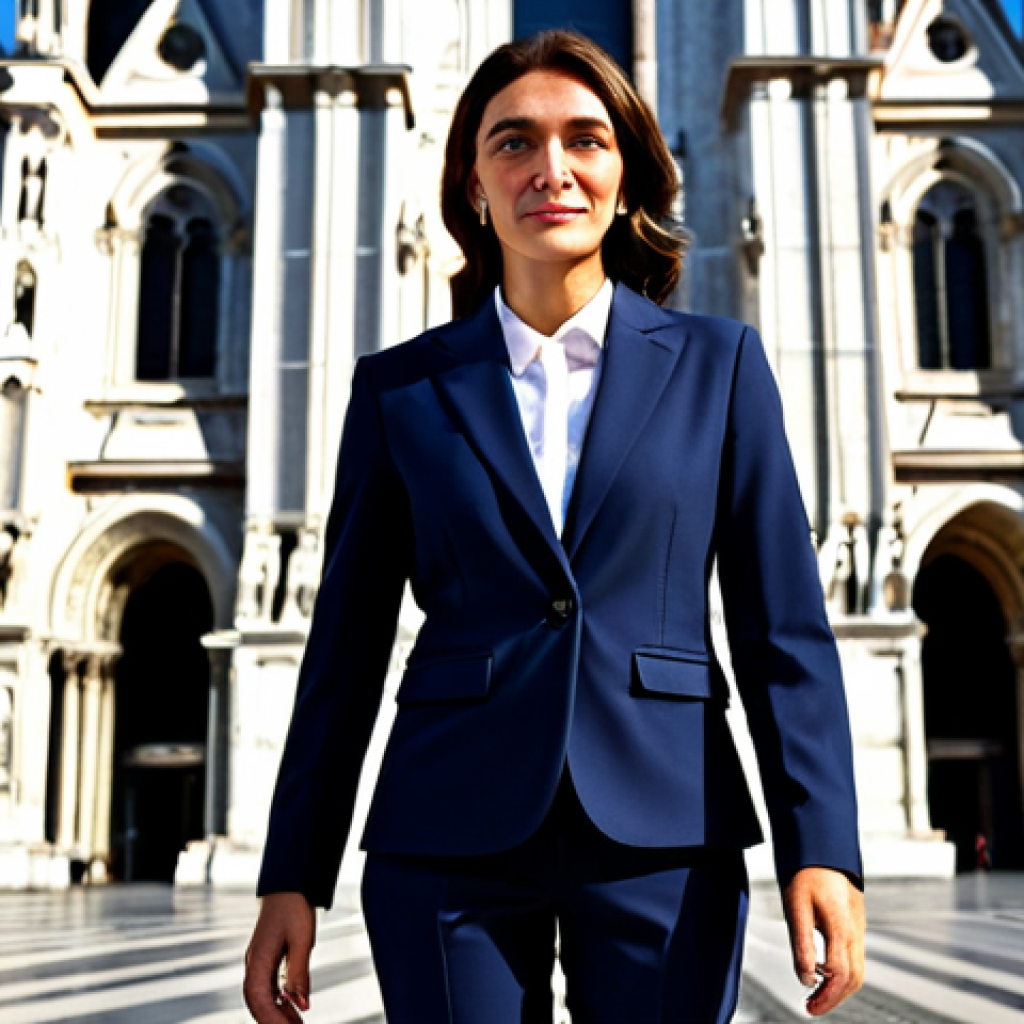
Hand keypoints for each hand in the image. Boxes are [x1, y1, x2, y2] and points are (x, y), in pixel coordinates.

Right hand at [244, 892, 316, 1022]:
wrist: (289, 886)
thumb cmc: (294, 909)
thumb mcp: (301, 941)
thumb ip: (299, 974)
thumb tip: (302, 1005)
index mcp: (258, 960)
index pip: (259, 1000)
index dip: (272, 1019)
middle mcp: (254, 963)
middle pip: (258, 1002)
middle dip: (274, 1020)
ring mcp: (259, 961)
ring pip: (263, 997)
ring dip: (278, 1012)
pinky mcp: (267, 959)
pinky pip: (269, 986)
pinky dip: (280, 1000)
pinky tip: (293, 1007)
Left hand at [782, 866, 864, 1015]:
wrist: (823, 845)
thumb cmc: (806, 872)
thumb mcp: (795, 906)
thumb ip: (801, 943)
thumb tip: (805, 978)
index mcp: (840, 927)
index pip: (840, 974)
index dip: (825, 995)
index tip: (807, 1006)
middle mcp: (855, 930)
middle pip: (854, 977)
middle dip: (834, 997)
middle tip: (810, 1007)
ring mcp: (858, 926)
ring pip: (858, 968)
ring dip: (840, 987)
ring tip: (816, 993)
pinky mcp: (855, 921)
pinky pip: (855, 955)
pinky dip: (843, 971)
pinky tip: (824, 969)